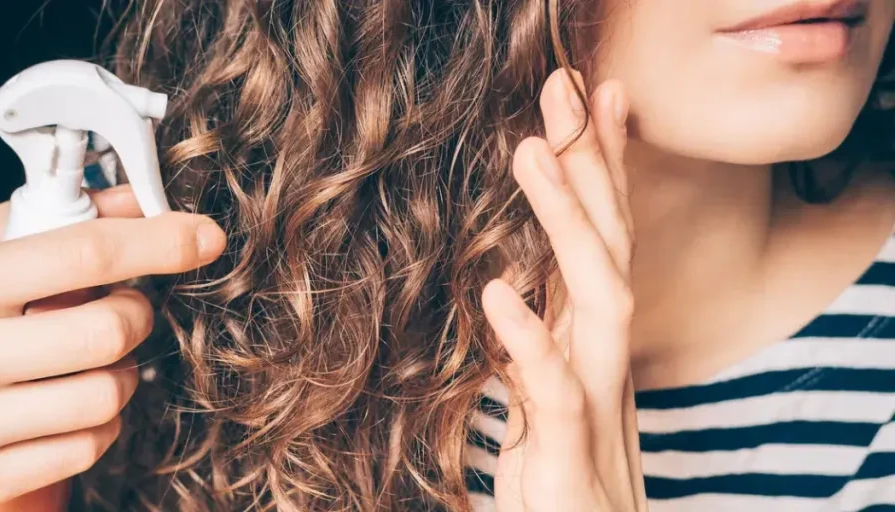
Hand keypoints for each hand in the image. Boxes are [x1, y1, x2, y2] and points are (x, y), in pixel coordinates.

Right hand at [0, 185, 225, 511]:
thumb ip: (43, 223)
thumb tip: (132, 201)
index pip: (81, 253)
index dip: (158, 242)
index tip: (201, 237)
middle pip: (107, 331)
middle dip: (135, 315)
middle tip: (120, 308)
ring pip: (107, 397)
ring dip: (120, 375)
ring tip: (86, 362)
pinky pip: (86, 447)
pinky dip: (97, 424)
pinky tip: (66, 406)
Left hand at [484, 69, 646, 510]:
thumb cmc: (560, 483)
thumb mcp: (545, 400)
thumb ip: (539, 345)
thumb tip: (517, 290)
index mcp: (587, 345)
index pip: (600, 241)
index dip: (598, 170)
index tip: (586, 100)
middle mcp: (601, 362)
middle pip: (608, 246)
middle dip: (592, 165)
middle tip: (566, 87)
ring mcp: (594, 403)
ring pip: (598, 299)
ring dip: (569, 223)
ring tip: (531, 154)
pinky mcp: (571, 455)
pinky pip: (557, 390)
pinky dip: (531, 340)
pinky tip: (498, 291)